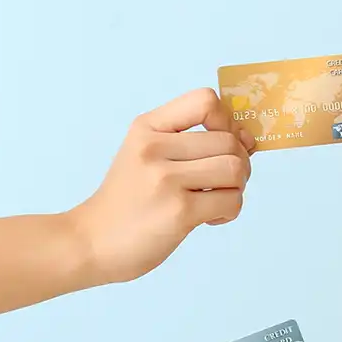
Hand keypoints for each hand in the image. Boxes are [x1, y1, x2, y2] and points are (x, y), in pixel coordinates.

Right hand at [67, 88, 255, 284]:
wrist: (90, 242)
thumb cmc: (129, 200)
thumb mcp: (148, 156)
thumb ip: (195, 142)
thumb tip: (250, 138)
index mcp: (147, 127)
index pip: (205, 100)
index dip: (227, 120)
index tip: (222, 143)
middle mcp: (153, 148)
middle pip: (230, 140)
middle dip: (240, 162)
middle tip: (221, 183)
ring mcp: (165, 179)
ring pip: (236, 169)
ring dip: (238, 187)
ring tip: (216, 198)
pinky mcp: (179, 211)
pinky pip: (232, 201)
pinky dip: (229, 211)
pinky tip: (207, 218)